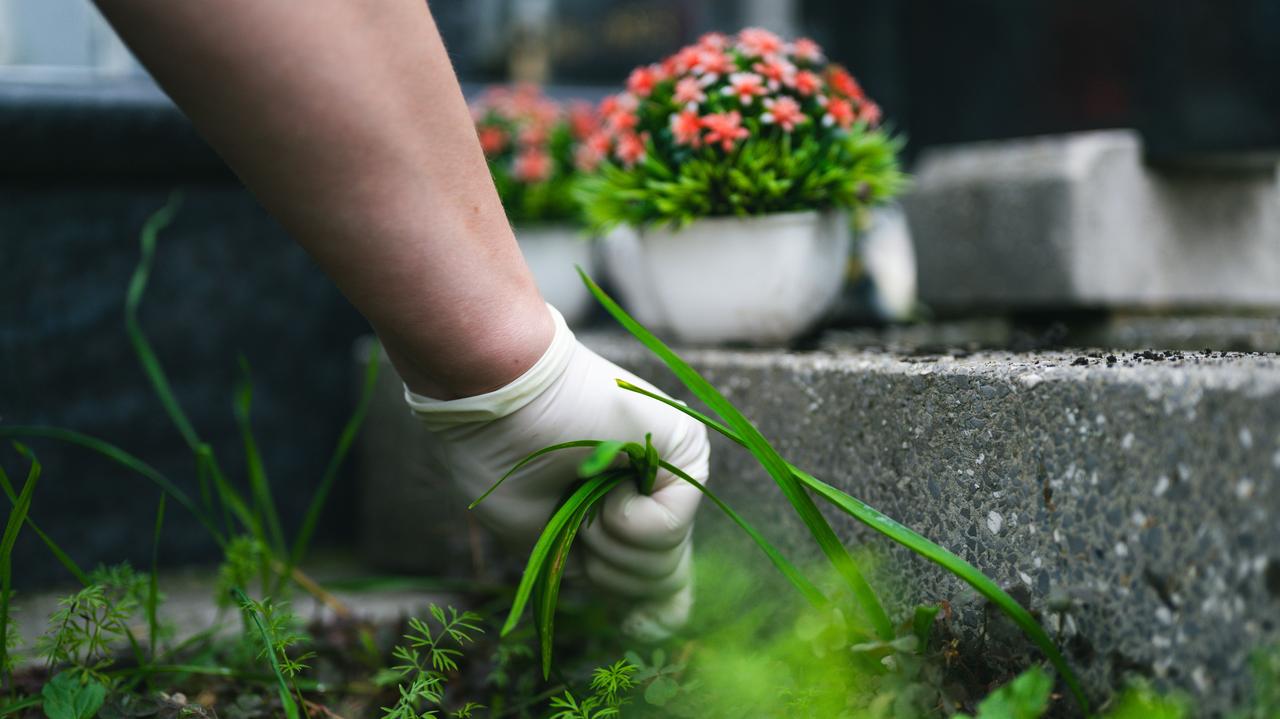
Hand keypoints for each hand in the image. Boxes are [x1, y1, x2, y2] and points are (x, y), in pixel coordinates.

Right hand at [405, 305, 709, 637]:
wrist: (496, 399)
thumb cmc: (503, 461)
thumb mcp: (548, 541)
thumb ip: (594, 571)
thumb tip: (651, 620)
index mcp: (616, 508)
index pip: (651, 577)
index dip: (642, 608)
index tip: (637, 624)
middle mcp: (650, 489)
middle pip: (658, 581)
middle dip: (611, 569)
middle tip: (579, 521)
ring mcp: (670, 469)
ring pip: (665, 559)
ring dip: (609, 541)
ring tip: (584, 492)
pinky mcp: (686, 448)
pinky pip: (671, 525)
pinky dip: (625, 519)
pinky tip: (606, 480)